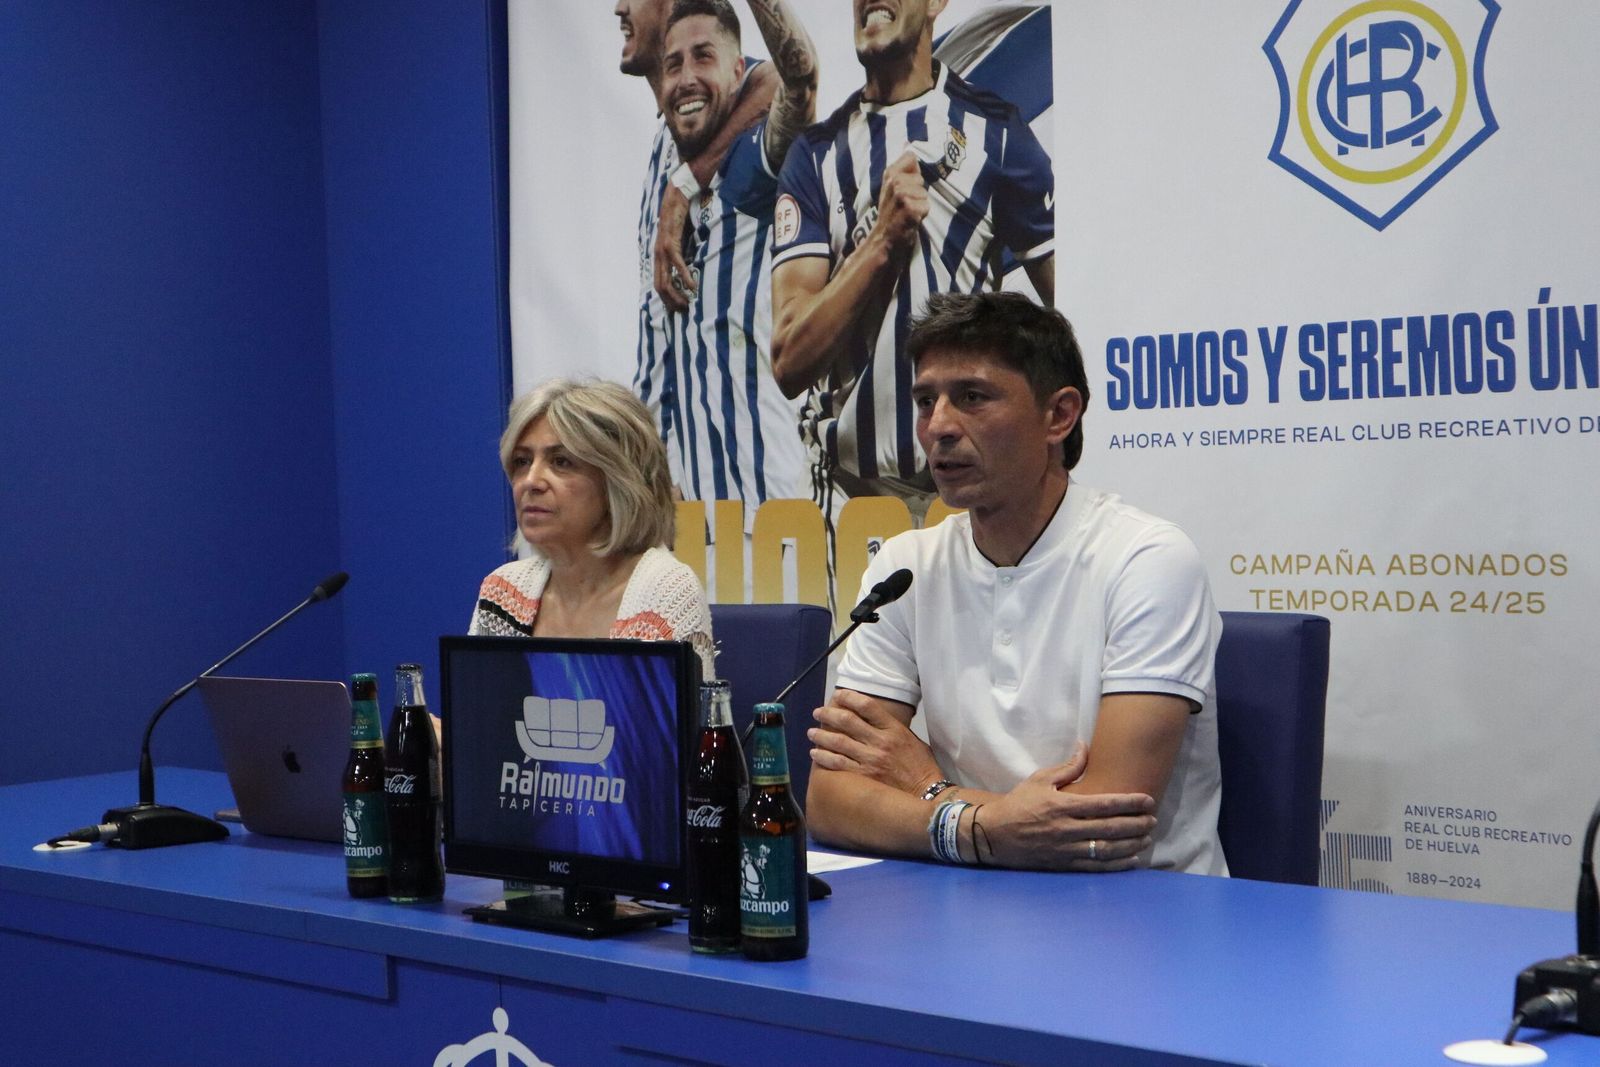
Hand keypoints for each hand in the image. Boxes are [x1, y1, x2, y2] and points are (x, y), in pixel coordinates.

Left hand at [653, 183, 693, 311]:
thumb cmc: (679, 219)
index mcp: (658, 257)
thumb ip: (680, 254)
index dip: (667, 299)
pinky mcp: (671, 244)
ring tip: (687, 304)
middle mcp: (657, 256)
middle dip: (671, 302)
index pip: (659, 284)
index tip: (678, 307)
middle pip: (660, 287)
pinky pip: (677, 265)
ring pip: (666, 280)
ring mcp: (662, 251)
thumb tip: (688, 268)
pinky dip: (685, 277)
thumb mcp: (678, 240)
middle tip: (683, 311)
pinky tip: (693, 287)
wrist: (676, 198)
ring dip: (676, 295)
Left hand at [808, 690, 940, 794]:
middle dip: (828, 714)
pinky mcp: (864, 777)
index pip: (867, 706)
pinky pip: (838, 764)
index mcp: (894, 729)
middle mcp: (880, 741)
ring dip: (821, 735)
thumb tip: (874, 721)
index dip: (849, 697)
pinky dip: (824, 757)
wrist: (928, 793)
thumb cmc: (922, 767)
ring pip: (838, 742)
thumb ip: (893, 729)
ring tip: (811, 733)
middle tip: (818, 713)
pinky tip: (815, 753)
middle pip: (847, 721)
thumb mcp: (913, 740)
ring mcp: (871, 759)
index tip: (838, 696)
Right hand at [871, 150, 927, 257]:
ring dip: (920, 204)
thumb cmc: (891, 212)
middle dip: (918, 192)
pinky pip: (926, 206)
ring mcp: (901, 195)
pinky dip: (921, 215)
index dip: (913, 173)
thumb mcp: (891, 185)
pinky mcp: (909, 209)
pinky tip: (910, 220)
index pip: (912, 157)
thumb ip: (902, 166)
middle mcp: (894, 181)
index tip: (907, 186)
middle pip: (920, 178)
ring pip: (924, 192)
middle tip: (906, 204)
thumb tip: (907, 142)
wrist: (884, 239)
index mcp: (889, 173)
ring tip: (907, 212)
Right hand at [977, 743, 1156, 871]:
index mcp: (1062, 805)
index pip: (1104, 804)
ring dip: (1131, 844)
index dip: (1129, 803)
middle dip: (1136, 824)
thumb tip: (1085, 746)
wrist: (994, 834)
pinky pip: (1096, 867)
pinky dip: (1117, 865)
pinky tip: (1132, 859)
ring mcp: (1066, 849)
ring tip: (1147, 838)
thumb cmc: (1018, 803)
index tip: (1148, 801)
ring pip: (1107, 849)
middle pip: (1111, 828)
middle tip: (1153, 820)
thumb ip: (1067, 767)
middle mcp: (1067, 829)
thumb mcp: (1039, 779)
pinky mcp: (1063, 865)